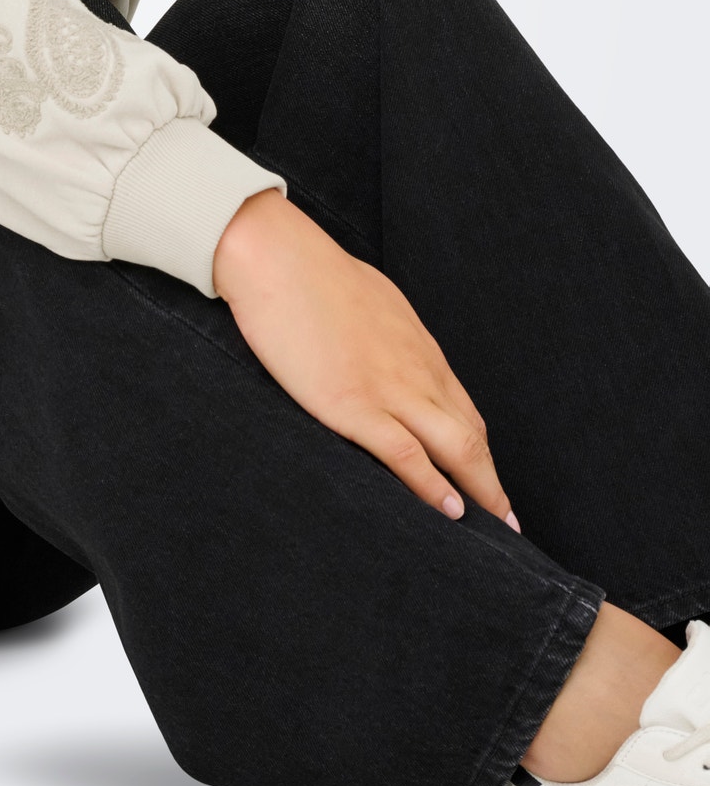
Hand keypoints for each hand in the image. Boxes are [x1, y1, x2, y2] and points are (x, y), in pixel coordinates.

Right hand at [213, 190, 520, 529]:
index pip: (463, 407)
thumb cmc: (309, 271)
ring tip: (492, 528)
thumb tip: (381, 345)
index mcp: (416, 344)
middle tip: (507, 522)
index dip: (481, 451)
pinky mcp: (354, 404)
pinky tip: (449, 511)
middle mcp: (416, 368)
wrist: (277, 258)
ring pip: (456, 447)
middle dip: (493, 483)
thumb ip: (382, 331)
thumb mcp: (364, 299)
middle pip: (471, 433)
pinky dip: (433, 487)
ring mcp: (388, 388)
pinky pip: (407, 454)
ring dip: (481, 492)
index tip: (490, 481)